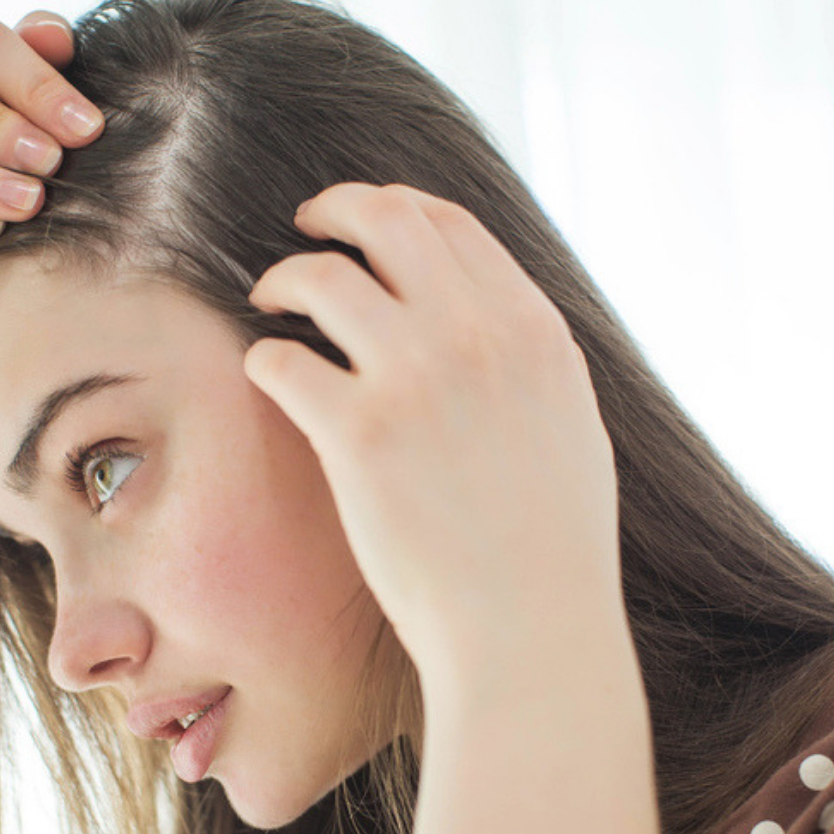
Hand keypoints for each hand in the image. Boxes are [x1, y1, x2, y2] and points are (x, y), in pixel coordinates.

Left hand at [243, 183, 623, 684]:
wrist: (529, 626)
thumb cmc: (552, 542)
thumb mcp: (568, 421)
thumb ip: (526, 355)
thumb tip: (483, 315)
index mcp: (532, 328)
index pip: (451, 222)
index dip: (398, 206)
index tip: (366, 220)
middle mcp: (475, 335)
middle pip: (386, 218)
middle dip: (335, 207)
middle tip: (305, 227)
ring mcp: (415, 379)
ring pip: (322, 276)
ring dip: (284, 276)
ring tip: (267, 298)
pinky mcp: (357, 434)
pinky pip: (281, 358)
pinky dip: (265, 357)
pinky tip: (268, 373)